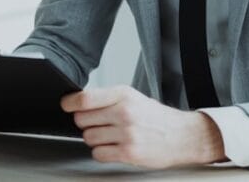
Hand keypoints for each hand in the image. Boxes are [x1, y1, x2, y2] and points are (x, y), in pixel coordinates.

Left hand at [61, 86, 224, 168]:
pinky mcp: (129, 153)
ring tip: (110, 136)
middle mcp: (124, 112)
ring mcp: (127, 134)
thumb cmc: (154, 117)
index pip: (85, 99)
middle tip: (97, 123)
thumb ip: (106, 98)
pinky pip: (99, 154)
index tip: (66, 105)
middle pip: (82, 119)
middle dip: (85, 123)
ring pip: (88, 137)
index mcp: (123, 95)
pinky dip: (102, 152)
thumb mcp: (131, 97)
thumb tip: (76, 102)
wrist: (182, 136)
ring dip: (94, 138)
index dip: (70, 103)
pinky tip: (113, 147)